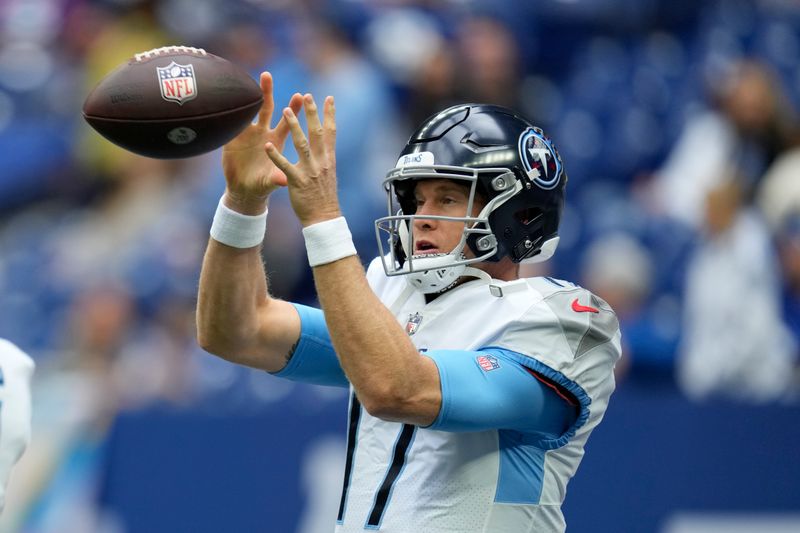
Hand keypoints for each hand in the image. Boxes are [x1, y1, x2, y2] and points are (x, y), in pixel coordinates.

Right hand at [222, 72, 303, 213]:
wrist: (244, 191)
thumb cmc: (262, 185)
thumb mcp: (269, 183)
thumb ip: (276, 179)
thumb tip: (284, 181)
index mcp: (276, 141)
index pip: (287, 122)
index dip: (293, 110)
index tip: (300, 95)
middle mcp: (263, 132)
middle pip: (266, 108)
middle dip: (267, 92)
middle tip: (266, 75)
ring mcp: (247, 133)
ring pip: (249, 109)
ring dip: (249, 94)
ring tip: (249, 77)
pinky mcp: (232, 137)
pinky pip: (231, 120)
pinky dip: (230, 111)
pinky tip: (227, 95)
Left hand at [265, 93, 340, 225]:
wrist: (324, 218)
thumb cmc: (324, 197)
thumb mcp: (329, 174)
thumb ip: (325, 157)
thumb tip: (327, 144)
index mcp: (328, 159)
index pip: (331, 132)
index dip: (330, 114)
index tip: (329, 98)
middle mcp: (321, 162)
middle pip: (317, 133)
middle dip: (312, 113)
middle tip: (306, 95)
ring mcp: (310, 171)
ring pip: (301, 144)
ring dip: (293, 126)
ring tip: (285, 110)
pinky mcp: (297, 182)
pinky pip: (284, 167)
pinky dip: (275, 156)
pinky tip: (267, 146)